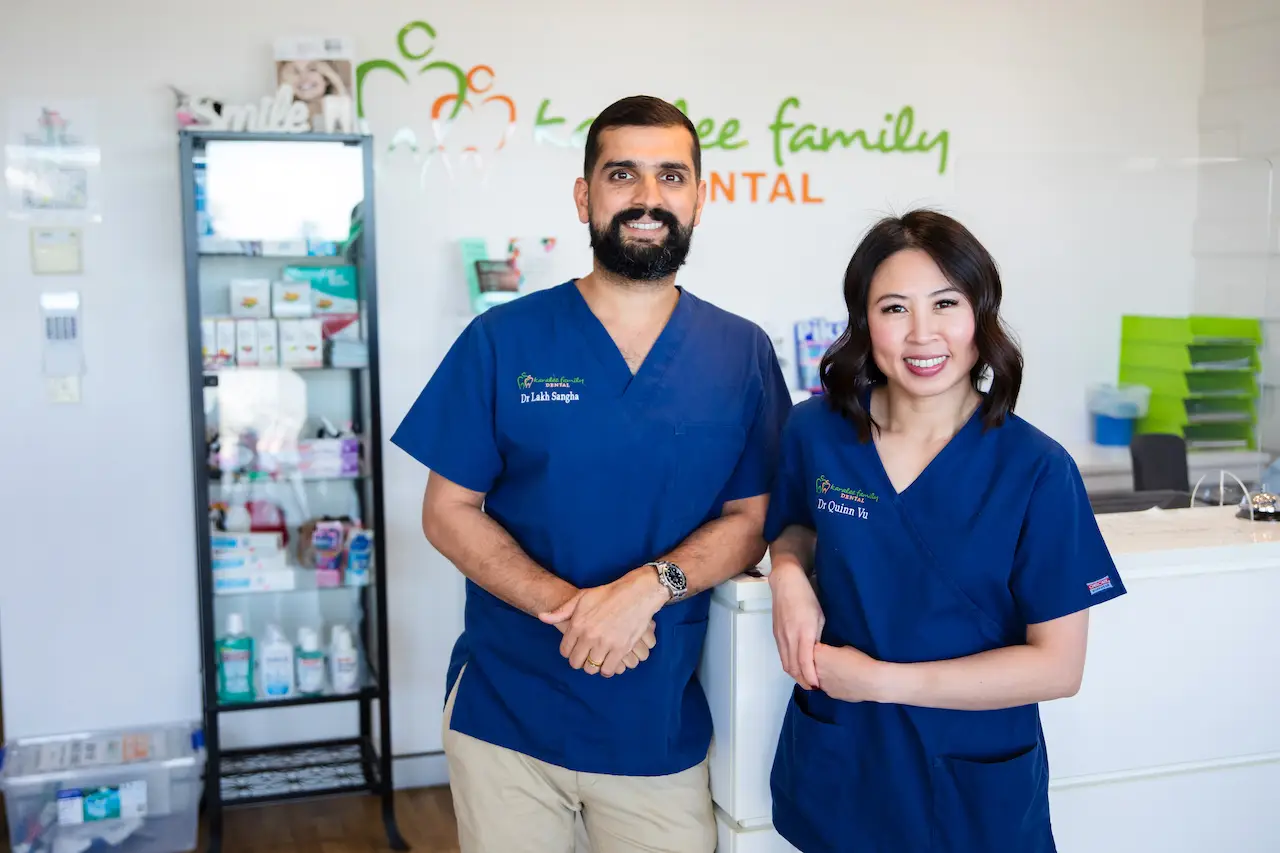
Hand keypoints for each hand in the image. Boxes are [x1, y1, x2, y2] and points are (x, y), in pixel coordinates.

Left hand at [545, 605, 657, 675]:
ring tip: (598, 659)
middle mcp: (589, 636)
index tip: (576, 649)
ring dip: (593, 666)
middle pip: (576, 663)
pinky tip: (609, 661)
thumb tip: (542, 617)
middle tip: (586, 656)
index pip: (565, 651)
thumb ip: (561, 611)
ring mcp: (605, 644)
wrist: (636, 594)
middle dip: (580, 661)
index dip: (569, 652)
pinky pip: (608, 670)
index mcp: (577, 624)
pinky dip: (607, 669)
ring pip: (591, 668)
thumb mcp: (582, 598)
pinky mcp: (621, 649)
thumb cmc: (608, 594)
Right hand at [769, 561, 824, 689]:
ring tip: (806, 681)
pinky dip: (789, 664)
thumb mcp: (819, 617)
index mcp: (803, 634)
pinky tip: (797, 666)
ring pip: (786, 663)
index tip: (818, 686)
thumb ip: (817, 637)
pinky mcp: (776, 634)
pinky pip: (782, 655)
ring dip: (795, 675)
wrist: (786, 584)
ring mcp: (780, 636)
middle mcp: (789, 638)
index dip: (811, 678)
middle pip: (793, 667)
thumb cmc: (806, 597)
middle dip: (803, 681)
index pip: (805, 663)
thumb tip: (819, 653)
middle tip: (814, 688)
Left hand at [813, 643, 886, 702]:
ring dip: (821, 674)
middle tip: (829, 659)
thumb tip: (829, 655)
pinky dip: (830, 683)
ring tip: (836, 671)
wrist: (872, 681)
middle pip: (810, 664)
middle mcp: (814, 670)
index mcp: (818, 654)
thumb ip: (831, 651)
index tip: (823, 648)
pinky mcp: (829, 694)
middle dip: (816, 661)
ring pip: (816, 677)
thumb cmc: (860, 660)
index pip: (809, 648)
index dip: (817, 648)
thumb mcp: (844, 648)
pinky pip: (826, 686)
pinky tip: (842, 680)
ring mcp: (821, 684)